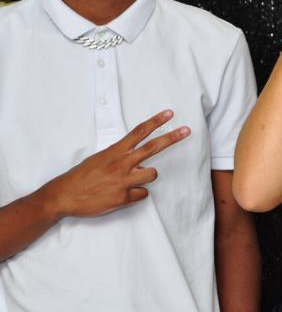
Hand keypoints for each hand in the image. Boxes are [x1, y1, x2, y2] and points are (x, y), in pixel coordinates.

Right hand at [41, 110, 189, 218]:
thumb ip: (119, 156)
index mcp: (115, 151)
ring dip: (145, 177)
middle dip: (172, 138)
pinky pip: (142, 194)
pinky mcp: (124, 197)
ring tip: (129, 181)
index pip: (139, 132)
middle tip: (187, 130)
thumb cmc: (81, 177)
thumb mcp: (99, 159)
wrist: (64, 195)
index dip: (156, 121)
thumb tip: (134, 158)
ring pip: (152, 174)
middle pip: (153, 147)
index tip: (169, 114)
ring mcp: (124, 180)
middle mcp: (122, 163)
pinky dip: (136, 195)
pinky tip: (122, 195)